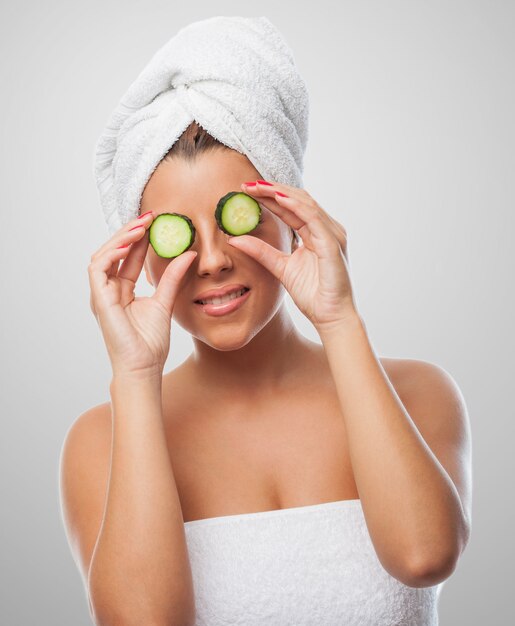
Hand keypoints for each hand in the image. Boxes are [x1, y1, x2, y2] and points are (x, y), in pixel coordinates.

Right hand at [88, 212, 196, 377]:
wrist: (143, 367)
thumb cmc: (151, 343)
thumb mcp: (165, 301)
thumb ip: (173, 278)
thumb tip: (188, 254)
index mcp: (123, 291)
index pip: (129, 258)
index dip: (140, 239)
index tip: (156, 223)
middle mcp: (109, 290)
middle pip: (115, 252)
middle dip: (130, 232)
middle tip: (149, 217)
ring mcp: (102, 294)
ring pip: (104, 255)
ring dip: (121, 238)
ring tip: (141, 226)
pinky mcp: (99, 299)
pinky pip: (98, 268)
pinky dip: (112, 253)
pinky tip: (129, 245)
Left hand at [227, 180, 358, 332]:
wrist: (330, 316)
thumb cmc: (313, 294)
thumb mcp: (280, 268)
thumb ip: (260, 251)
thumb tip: (235, 239)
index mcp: (315, 233)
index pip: (290, 208)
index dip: (269, 198)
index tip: (246, 191)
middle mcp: (326, 229)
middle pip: (298, 200)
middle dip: (272, 190)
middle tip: (248, 184)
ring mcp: (331, 235)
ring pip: (305, 204)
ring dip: (280, 193)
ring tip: (258, 187)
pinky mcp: (333, 244)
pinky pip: (313, 218)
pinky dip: (296, 206)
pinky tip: (279, 199)